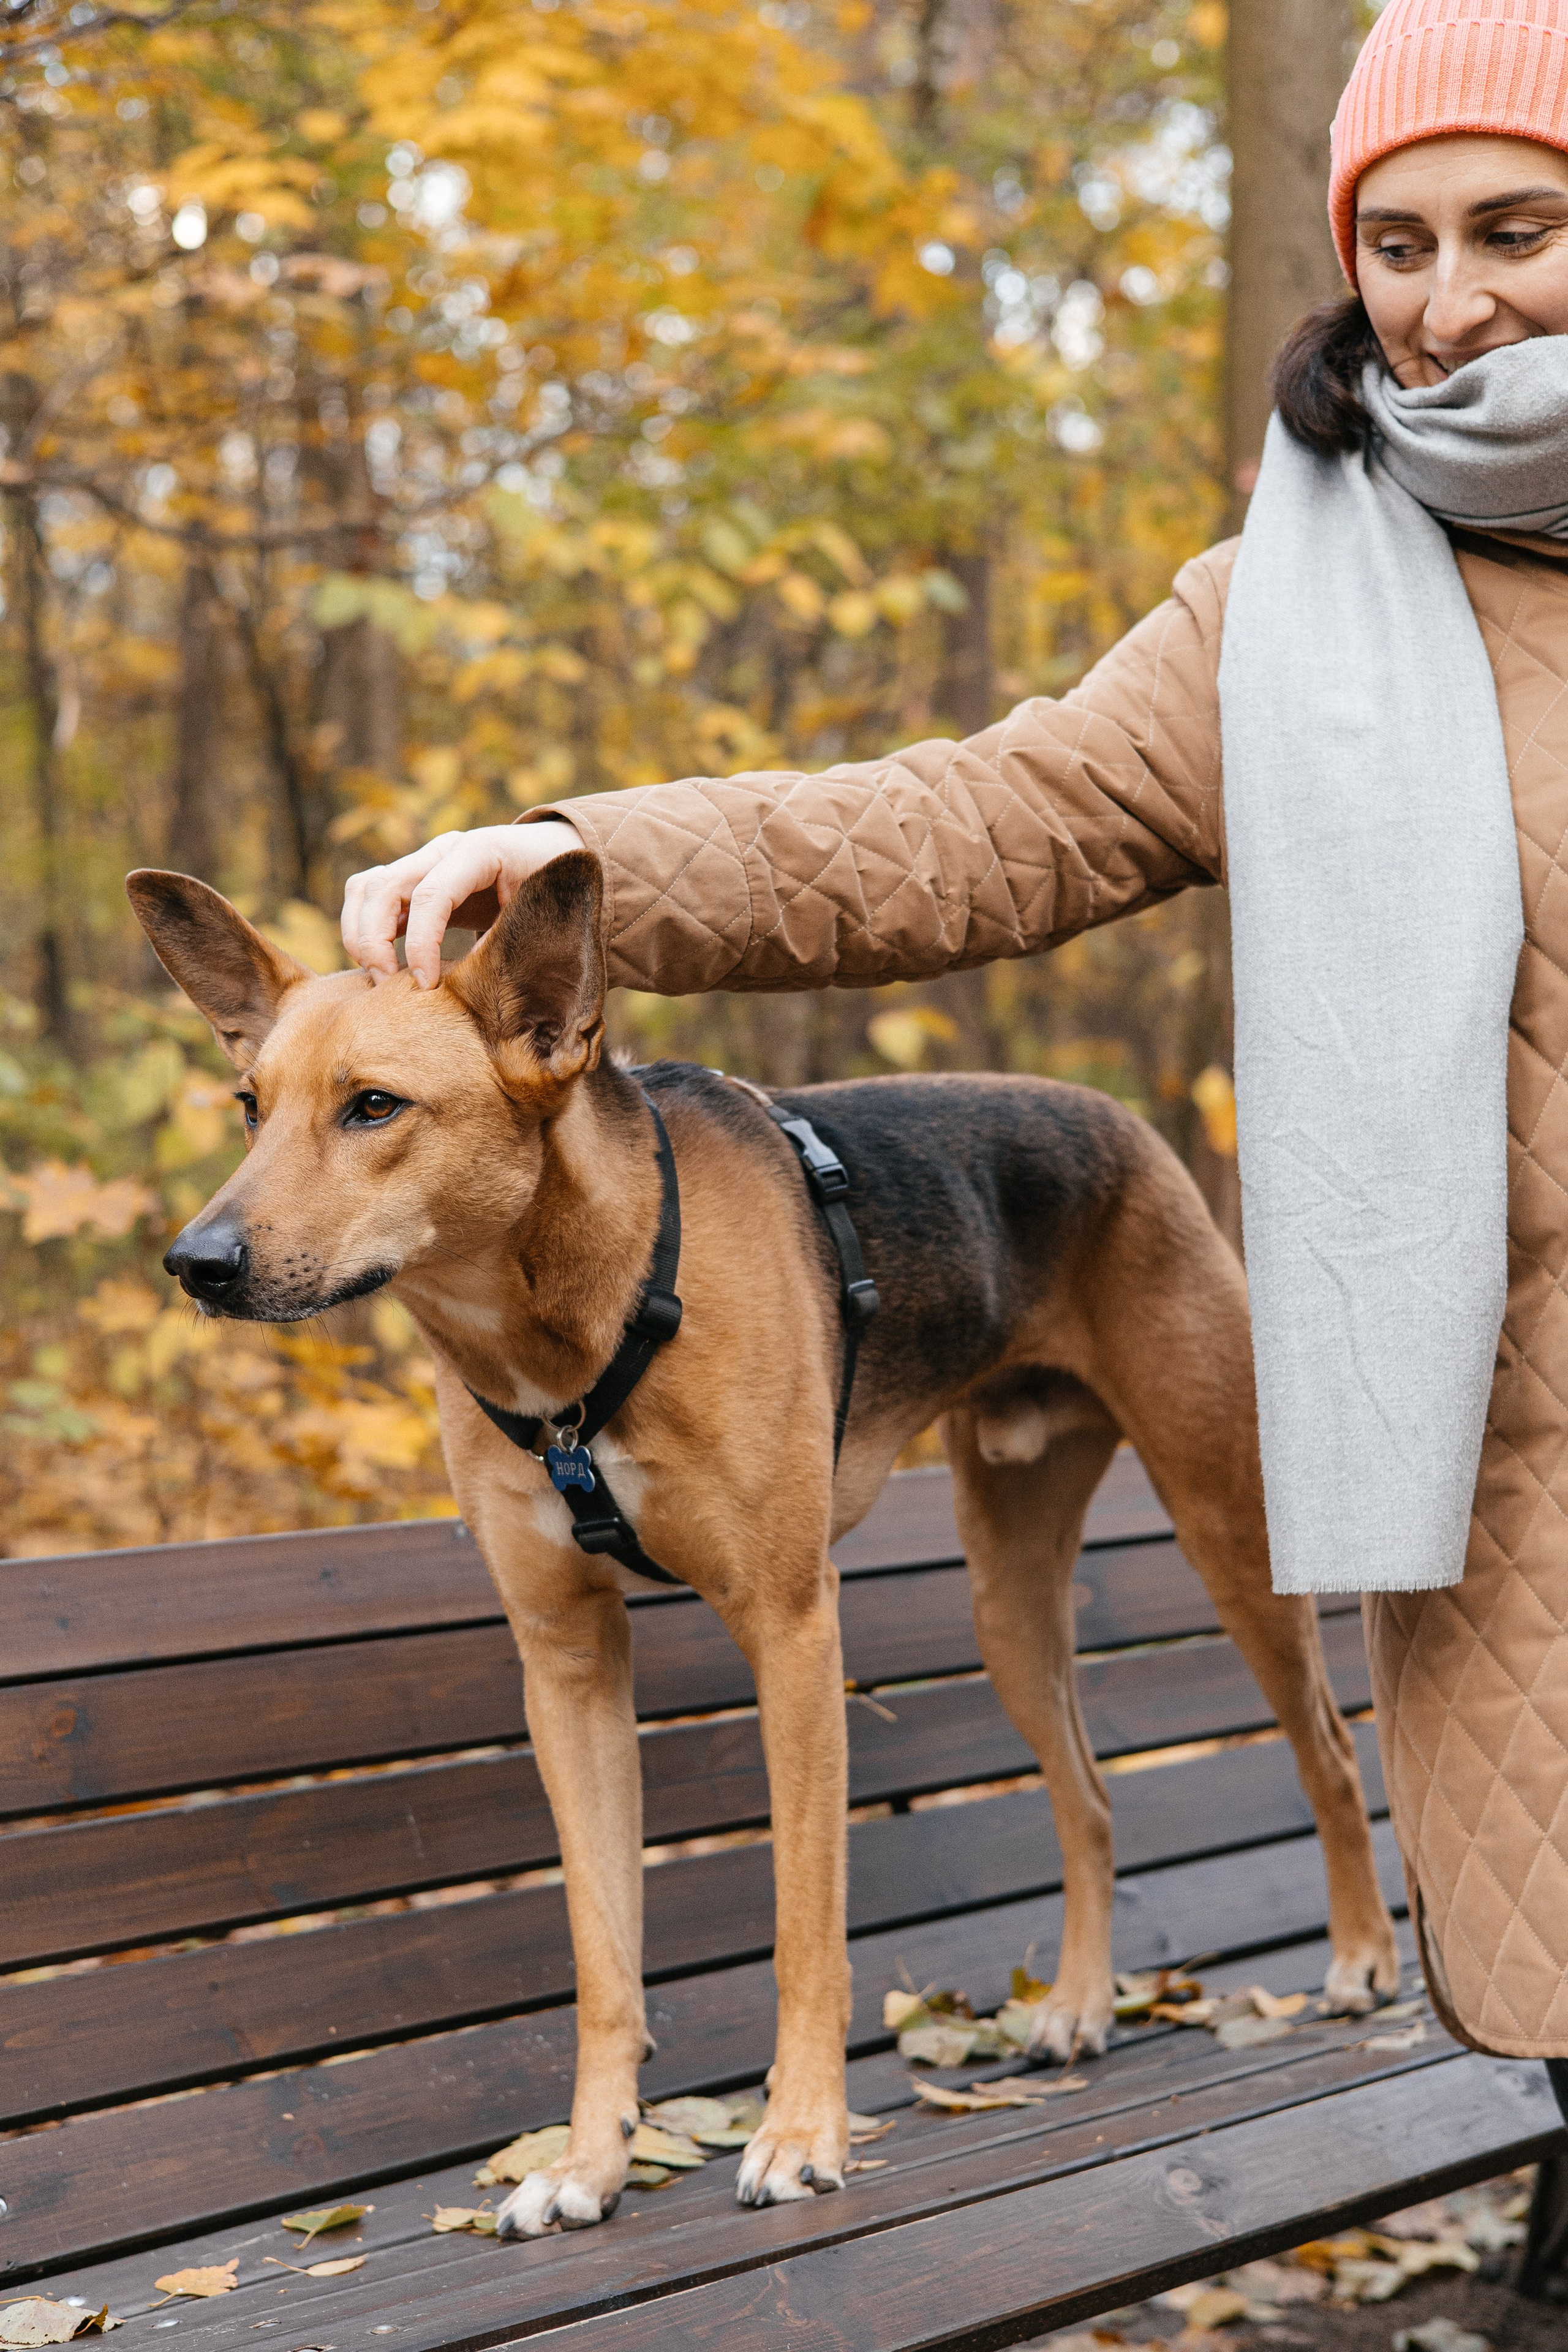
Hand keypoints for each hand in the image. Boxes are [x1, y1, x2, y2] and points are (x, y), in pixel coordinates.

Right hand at [340, 819, 581, 987]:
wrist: (548, 860)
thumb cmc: (549, 893)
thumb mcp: (539, 916)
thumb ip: (508, 941)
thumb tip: (471, 988)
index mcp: (479, 852)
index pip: (431, 895)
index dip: (420, 944)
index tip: (426, 985)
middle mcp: (442, 850)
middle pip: (383, 887)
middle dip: (374, 942)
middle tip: (387, 987)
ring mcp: (421, 861)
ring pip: (365, 888)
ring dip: (360, 935)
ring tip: (378, 978)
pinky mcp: (409, 880)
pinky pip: (367, 896)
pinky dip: (361, 929)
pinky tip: (379, 964)